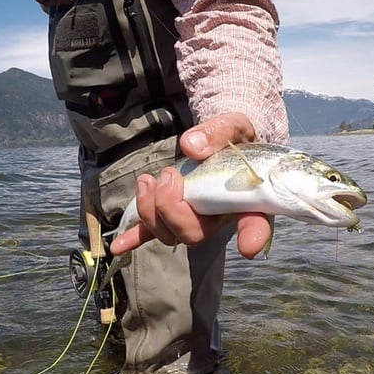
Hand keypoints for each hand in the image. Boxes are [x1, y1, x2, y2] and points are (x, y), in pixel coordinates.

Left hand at [109, 112, 272, 259]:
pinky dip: (134, 238)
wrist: (223, 143)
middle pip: (194, 233)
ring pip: (168, 233)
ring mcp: (194, 218)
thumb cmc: (236, 139)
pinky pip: (152, 232)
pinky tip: (118, 246)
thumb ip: (218, 132)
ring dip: (150, 211)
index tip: (247, 246)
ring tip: (148, 180)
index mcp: (247, 199)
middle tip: (169, 175)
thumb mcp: (234, 126)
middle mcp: (219, 216)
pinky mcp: (173, 213)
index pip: (256, 223)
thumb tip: (190, 146)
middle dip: (171, 209)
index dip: (252, 236)